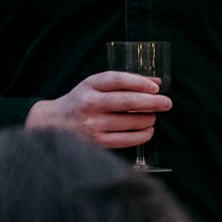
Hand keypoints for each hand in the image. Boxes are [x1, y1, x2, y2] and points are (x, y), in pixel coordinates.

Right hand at [25, 72, 171, 149]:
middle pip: (127, 102)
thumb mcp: (96, 85)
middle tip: (167, 103)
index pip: (118, 80)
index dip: (140, 82)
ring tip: (153, 117)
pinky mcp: (98, 142)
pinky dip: (142, 135)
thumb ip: (124, 82)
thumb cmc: (82, 101)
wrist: (55, 123)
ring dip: (148, 119)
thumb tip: (156, 82)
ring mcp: (93, 124)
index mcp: (89, 85)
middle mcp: (90, 104)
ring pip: (130, 122)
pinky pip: (127, 139)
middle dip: (152, 102)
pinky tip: (148, 130)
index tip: (156, 87)